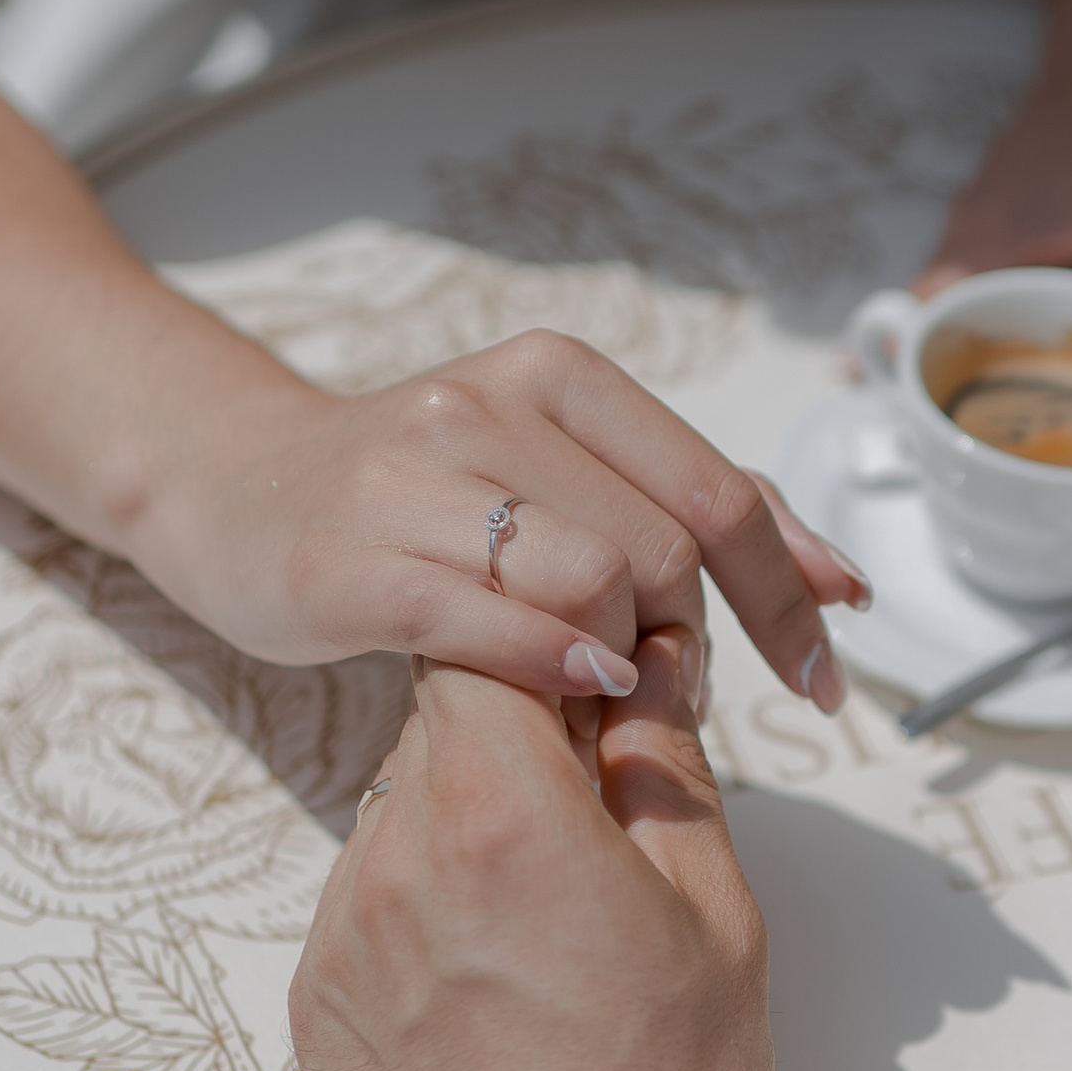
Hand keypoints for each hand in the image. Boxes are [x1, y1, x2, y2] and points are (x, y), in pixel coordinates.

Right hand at [143, 330, 863, 704]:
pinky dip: (551, 668)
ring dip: (624, 662)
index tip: (824, 672)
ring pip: (592, 582)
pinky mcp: (348, 558)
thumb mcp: (555, 467)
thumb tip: (839, 579)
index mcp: (558, 376)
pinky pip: (486, 623)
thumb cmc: (417, 496)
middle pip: (663, 552)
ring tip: (602, 693)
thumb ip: (687, 505)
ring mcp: (413, 476)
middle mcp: (489, 404)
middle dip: (694, 642)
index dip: (787, 594)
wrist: (232, 486)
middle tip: (670, 694)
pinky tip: (573, 693)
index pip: (719, 494)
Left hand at [289, 630, 772, 1070]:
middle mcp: (397, 855)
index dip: (547, 644)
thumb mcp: (713, 913)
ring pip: (403, 809)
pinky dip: (430, 907)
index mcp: (501, 812)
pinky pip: (371, 902)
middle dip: (518, 734)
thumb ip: (666, 767)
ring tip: (551, 917)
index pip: (485, 641)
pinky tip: (501, 980)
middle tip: (598, 803)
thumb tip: (651, 669)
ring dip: (471, 822)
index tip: (601, 680)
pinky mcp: (317, 1000)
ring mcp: (344, 932)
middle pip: (439, 718)